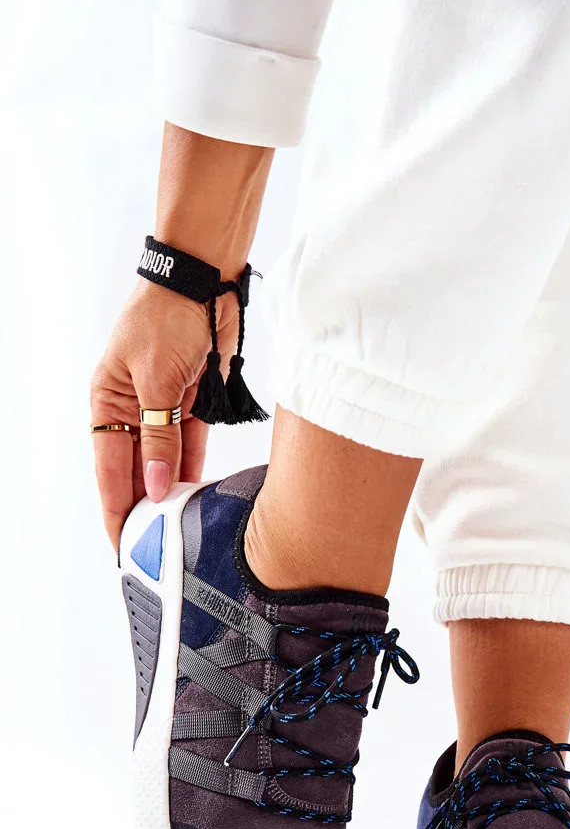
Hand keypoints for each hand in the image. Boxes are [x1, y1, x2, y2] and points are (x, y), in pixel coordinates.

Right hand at [90, 279, 237, 546]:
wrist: (202, 281)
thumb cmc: (166, 317)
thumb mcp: (158, 382)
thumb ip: (160, 437)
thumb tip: (158, 486)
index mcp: (108, 403)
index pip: (109, 470)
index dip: (116, 508)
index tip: (122, 544)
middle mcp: (132, 409)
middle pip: (136, 470)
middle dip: (144, 507)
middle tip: (155, 548)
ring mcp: (163, 407)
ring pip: (165, 461)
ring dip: (172, 491)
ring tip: (178, 530)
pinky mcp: (192, 402)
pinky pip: (191, 444)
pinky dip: (194, 467)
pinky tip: (197, 495)